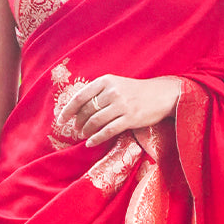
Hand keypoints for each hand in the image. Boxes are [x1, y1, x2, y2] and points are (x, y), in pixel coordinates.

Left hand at [58, 73, 182, 147]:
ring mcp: (122, 105)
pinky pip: (108, 131)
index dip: (68, 110)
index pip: (80, 96)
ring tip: (84, 135)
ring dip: (86, 131)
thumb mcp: (117, 84)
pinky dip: (96, 138)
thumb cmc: (136, 91)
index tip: (61, 120)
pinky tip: (91, 143)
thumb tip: (78, 109)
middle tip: (76, 130)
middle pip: (87, 110)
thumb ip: (99, 93)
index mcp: (106, 81)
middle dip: (78, 122)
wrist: (163, 94)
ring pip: (95, 121)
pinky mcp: (130, 118)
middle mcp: (113, 92)